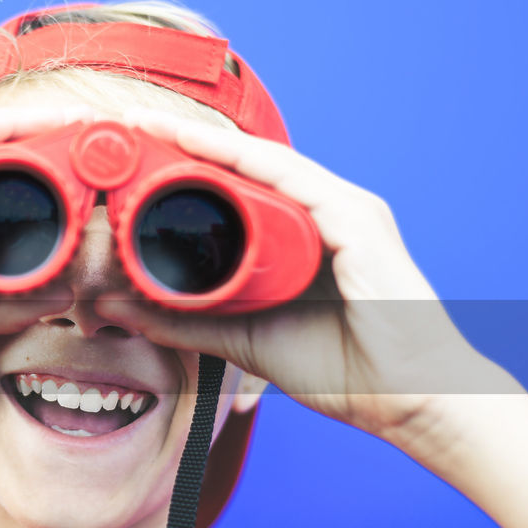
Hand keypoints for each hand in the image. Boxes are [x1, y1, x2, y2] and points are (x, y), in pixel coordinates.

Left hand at [97, 108, 491, 441]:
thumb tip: (119, 307)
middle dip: (190, 143)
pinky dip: (251, 163)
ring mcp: (345, 212)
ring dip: (210, 144)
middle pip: (247, 166)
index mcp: (302, 234)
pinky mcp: (360, 222)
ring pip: (266, 165)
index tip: (131, 154)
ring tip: (157, 128)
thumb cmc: (343, 370)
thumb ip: (185, 321)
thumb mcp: (243, 340)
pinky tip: (209, 148)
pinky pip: (297, 181)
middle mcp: (324, 212)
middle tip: (132, 125)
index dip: (185, 166)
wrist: (409, 401)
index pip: (237, 186)